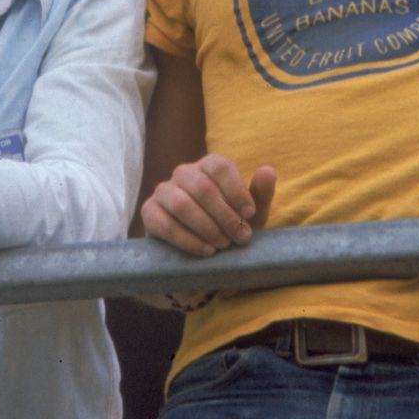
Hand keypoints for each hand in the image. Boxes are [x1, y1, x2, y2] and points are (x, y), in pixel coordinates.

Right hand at [141, 153, 276, 255]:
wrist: (203, 251)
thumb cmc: (230, 226)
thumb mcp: (250, 215)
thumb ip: (261, 193)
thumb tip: (268, 170)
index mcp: (208, 166)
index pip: (219, 166)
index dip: (236, 191)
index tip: (249, 215)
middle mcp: (184, 173)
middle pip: (202, 187)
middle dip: (224, 216)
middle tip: (239, 238)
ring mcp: (164, 191)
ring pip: (182, 203)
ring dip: (206, 227)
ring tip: (222, 245)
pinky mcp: (149, 212)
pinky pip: (164, 223)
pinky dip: (187, 240)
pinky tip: (205, 251)